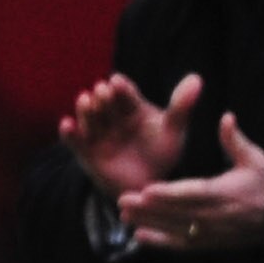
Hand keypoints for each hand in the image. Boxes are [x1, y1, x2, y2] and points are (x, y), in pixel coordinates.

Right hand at [61, 71, 200, 201]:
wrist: (148, 184)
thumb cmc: (162, 153)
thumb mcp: (173, 130)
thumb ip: (181, 106)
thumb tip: (196, 78)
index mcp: (133, 107)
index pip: (125, 94)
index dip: (121, 88)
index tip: (117, 82)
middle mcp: (112, 116)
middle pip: (105, 103)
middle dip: (103, 96)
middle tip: (102, 91)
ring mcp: (98, 132)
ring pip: (89, 117)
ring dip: (85, 109)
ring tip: (85, 100)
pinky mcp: (85, 151)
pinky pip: (74, 140)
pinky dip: (69, 132)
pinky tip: (67, 125)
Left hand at [118, 113, 263, 253]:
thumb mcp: (257, 160)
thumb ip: (236, 141)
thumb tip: (226, 117)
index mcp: (226, 193)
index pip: (193, 193)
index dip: (169, 193)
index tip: (146, 189)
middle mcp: (216, 216)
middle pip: (176, 213)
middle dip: (148, 208)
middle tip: (122, 199)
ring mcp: (212, 232)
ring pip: (175, 229)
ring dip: (149, 223)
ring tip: (124, 215)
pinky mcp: (211, 243)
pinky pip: (182, 245)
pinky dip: (160, 242)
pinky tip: (140, 236)